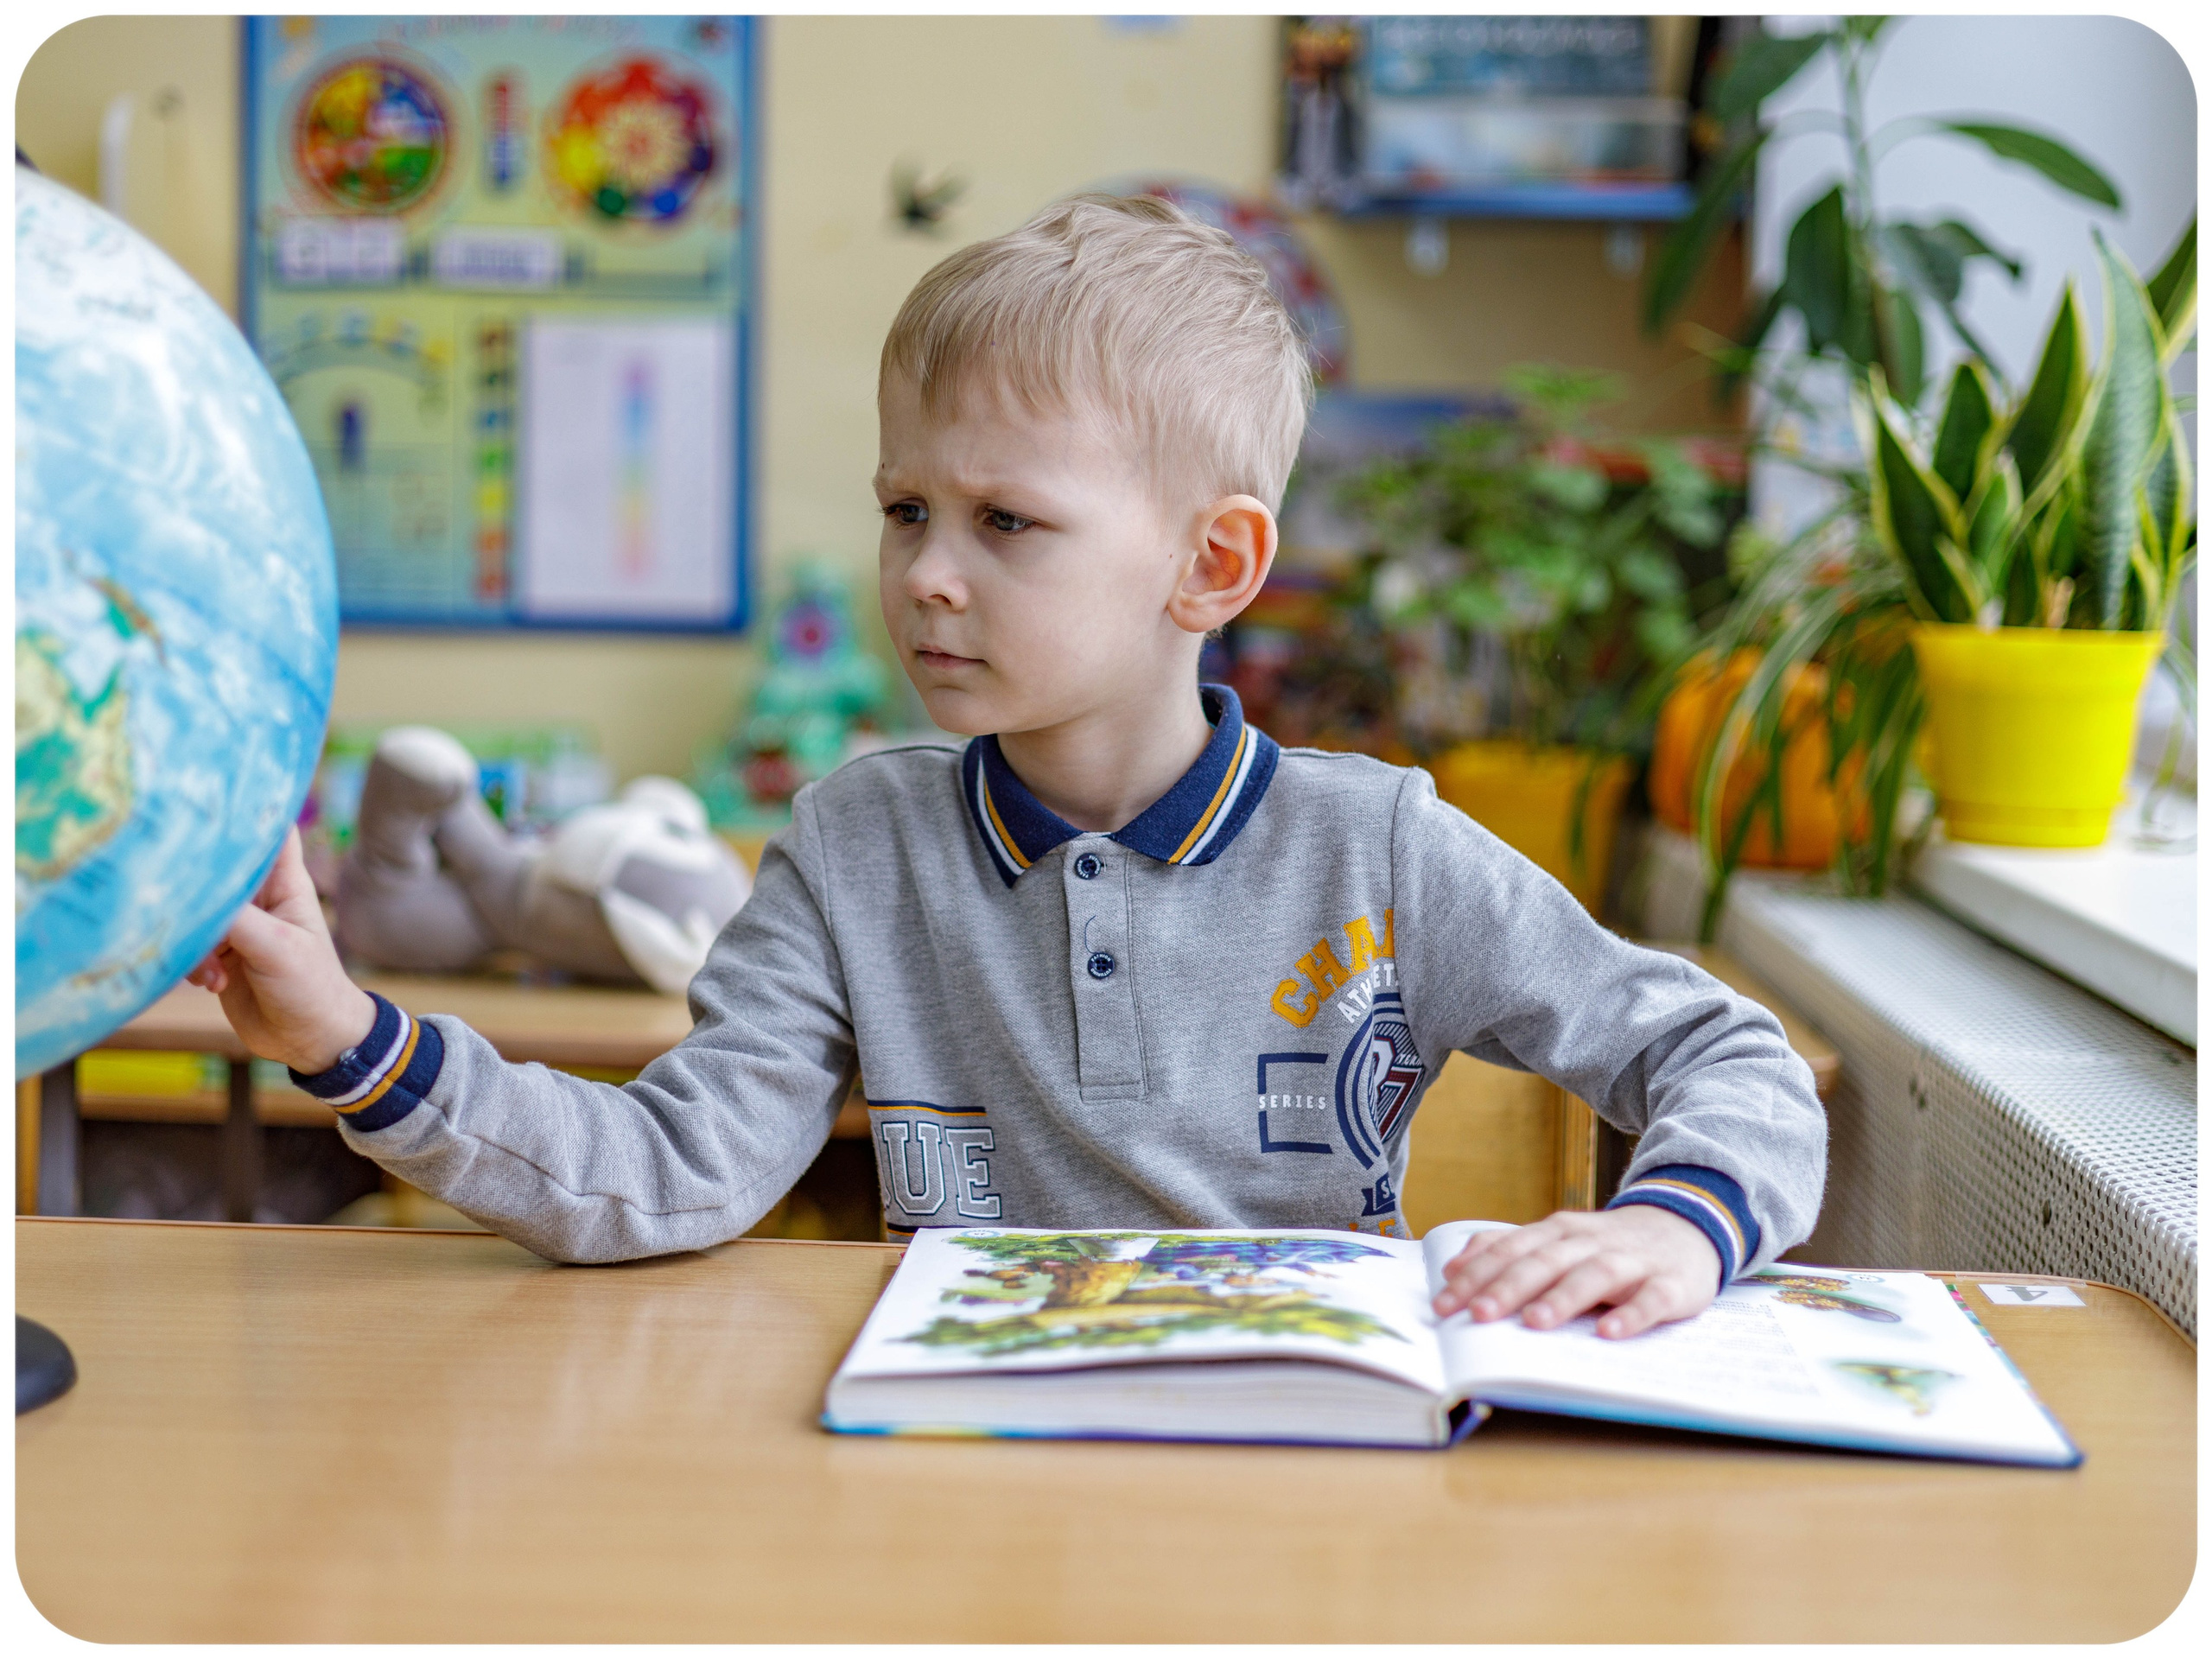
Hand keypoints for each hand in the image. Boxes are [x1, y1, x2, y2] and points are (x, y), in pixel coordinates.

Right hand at [185, 827, 376, 1074]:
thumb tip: (191, 896)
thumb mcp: (277, 949)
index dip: (244, 809)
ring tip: (212, 970)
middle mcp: (256, 897)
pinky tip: (210, 983)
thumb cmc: (311, 988)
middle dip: (191, 880)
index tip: (209, 797)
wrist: (311, 1041)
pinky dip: (188, 961)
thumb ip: (236, 919)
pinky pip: (185, 942)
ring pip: (192, 908)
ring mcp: (235, 924)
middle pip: (214, 867)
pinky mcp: (216, 952)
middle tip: (170, 898)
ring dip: (190, 937)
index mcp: (282, 882)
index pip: (267, 829)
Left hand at [1431, 1206, 1720, 1339]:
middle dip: (1508, 1287)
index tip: (1443, 1304)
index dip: (1475, 1277)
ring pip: (1594, 1275)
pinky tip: (1609, 1333)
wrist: (1687, 1226)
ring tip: (1534, 1322)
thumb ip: (1508, 1249)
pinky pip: (1651, 1299)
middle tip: (1478, 1315)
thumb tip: (1453, 1267)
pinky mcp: (1671, 1283)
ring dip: (1563, 1297)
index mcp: (1558, 1232)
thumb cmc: (1608, 1245)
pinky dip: (1631, 1314)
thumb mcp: (1558, 1239)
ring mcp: (1632, 1261)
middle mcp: (1591, 1242)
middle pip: (1545, 1261)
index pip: (1509, 1251)